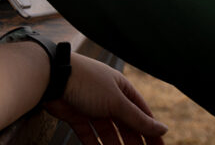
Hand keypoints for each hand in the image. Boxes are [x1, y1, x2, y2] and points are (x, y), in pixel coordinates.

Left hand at [44, 55, 167, 144]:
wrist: (51, 77)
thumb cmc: (86, 82)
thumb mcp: (117, 102)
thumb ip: (138, 119)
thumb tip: (163, 129)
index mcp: (120, 87)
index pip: (141, 112)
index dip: (150, 130)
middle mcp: (107, 96)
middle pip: (125, 123)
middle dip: (133, 141)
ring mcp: (91, 105)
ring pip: (108, 131)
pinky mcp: (75, 115)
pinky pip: (89, 134)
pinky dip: (95, 144)